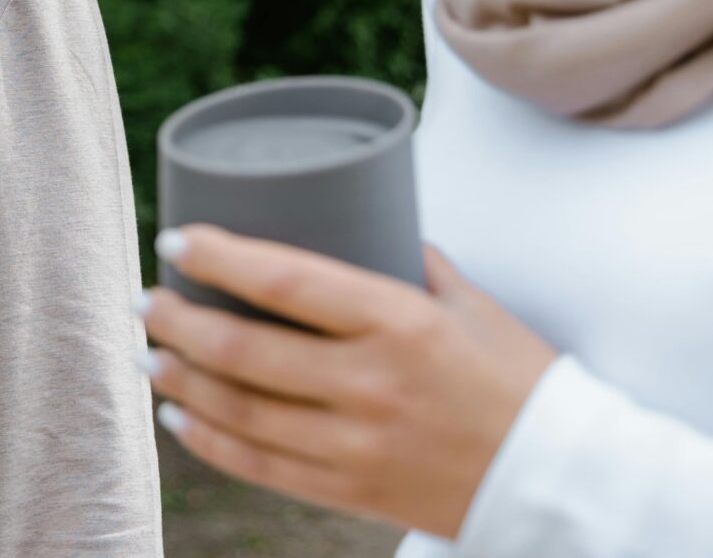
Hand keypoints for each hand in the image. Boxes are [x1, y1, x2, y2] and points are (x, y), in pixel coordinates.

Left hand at [132, 225, 556, 537]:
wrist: (567, 480)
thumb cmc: (522, 379)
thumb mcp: (472, 304)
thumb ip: (411, 263)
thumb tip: (362, 219)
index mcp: (401, 323)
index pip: (286, 282)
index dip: (219, 260)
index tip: (177, 241)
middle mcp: (372, 385)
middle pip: (245, 353)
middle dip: (179, 324)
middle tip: (144, 301)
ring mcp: (359, 447)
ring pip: (241, 413)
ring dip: (181, 382)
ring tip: (149, 356)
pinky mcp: (355, 493)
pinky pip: (262, 469)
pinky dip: (211, 442)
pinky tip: (181, 418)